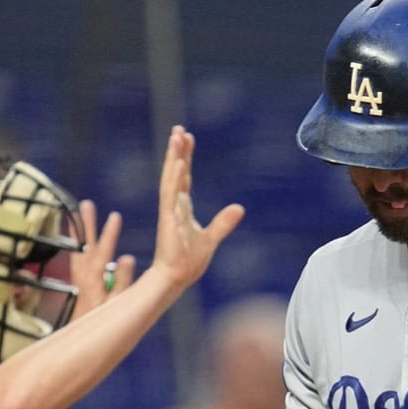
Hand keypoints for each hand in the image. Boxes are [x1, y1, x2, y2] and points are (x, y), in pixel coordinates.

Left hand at [70, 199, 134, 317]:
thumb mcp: (118, 305)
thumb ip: (123, 282)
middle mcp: (84, 277)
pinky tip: (78, 240)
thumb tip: (128, 258)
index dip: (109, 234)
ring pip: (78, 250)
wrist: (82, 338)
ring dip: (78, 232)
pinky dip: (76, 246)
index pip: (103, 253)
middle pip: (85, 246)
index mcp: (94, 281)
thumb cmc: (103, 322)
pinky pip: (75, 258)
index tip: (115, 217)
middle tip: (86, 204)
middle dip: (88, 225)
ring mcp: (79, 279)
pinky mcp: (78, 283)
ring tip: (77, 214)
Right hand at [150, 126, 243, 292]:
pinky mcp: (168, 219)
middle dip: (177, 150)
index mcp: (182, 208)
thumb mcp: (212, 238)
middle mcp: (174, 206)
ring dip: (174, 157)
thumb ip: (224, 222)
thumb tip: (239, 208)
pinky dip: (175, 178)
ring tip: (176, 136)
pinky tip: (179, 163)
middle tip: (178, 129)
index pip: (184, 178)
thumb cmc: (188, 262)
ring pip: (171, 177)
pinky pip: (171, 194)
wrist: (176, 279)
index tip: (186, 139)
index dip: (185, 158)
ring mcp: (170, 211)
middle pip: (176, 172)